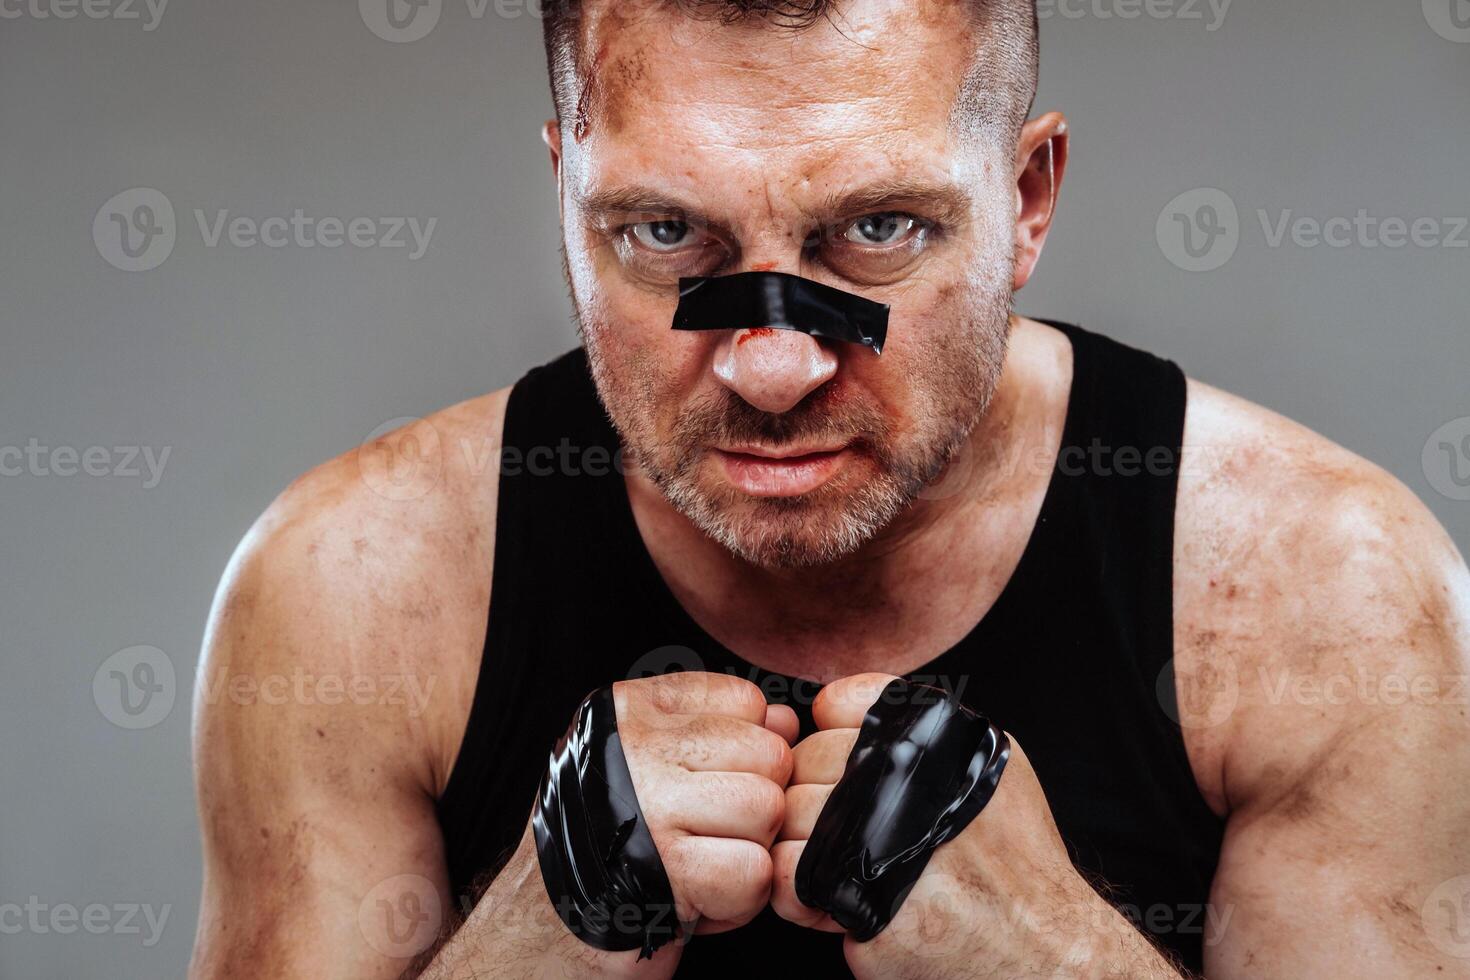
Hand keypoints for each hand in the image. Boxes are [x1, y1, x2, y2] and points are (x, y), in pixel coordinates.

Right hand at [613, 672, 797, 942]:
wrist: (544, 928)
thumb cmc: (613, 844)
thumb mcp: (659, 768)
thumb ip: (725, 732)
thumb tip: (787, 720)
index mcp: (632, 709)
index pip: (745, 701)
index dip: (746, 753)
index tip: (708, 788)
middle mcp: (636, 745)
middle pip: (768, 755)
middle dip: (757, 803)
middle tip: (710, 836)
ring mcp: (649, 803)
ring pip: (767, 808)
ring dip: (750, 851)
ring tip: (704, 864)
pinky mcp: (668, 869)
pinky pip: (756, 871)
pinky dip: (740, 899)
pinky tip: (700, 898)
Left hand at [771, 673, 1174, 979]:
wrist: (1044, 943)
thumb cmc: (1014, 855)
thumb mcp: (988, 761)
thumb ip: (920, 727)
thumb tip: (830, 705)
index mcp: (936, 737)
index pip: (840, 704)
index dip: (834, 733)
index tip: (848, 764)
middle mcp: (906, 777)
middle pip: (808, 760)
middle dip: (818, 792)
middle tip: (854, 826)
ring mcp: (879, 838)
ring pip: (790, 815)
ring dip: (805, 840)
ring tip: (849, 862)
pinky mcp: (860, 901)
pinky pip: (789, 877)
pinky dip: (801, 890)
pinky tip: (838, 896)